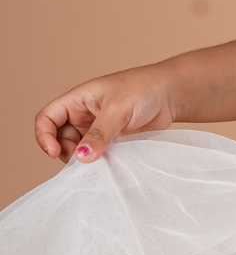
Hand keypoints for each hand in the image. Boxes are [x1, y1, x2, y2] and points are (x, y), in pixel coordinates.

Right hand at [34, 66, 178, 163]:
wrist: (172, 94)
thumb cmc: (144, 89)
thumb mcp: (119, 108)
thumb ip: (100, 133)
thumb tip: (82, 157)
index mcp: (78, 99)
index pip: (48, 118)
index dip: (44, 135)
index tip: (54, 152)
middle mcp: (84, 115)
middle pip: (60, 139)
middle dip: (67, 152)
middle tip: (85, 160)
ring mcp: (98, 130)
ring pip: (78, 151)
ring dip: (84, 160)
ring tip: (100, 163)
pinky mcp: (112, 142)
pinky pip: (98, 156)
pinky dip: (99, 163)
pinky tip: (108, 166)